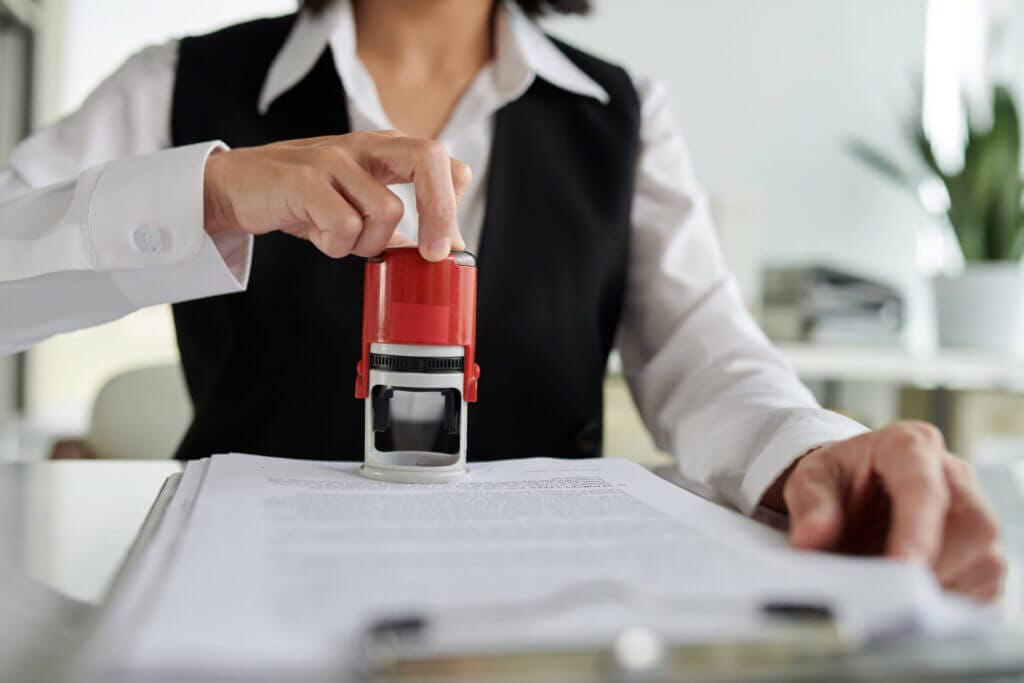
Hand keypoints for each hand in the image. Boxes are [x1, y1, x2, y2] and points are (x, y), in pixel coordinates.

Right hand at [202, 131, 471, 260]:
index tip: (449, 246)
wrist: (235, 186)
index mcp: (385, 150)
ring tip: (341, 240)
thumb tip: (439, 250)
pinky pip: (344, 225)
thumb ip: (395, 223)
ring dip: (368, 243)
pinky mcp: (304, 179)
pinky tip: (320, 238)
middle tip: (434, 255)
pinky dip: (337, 245)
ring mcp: (334, 158)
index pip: (442, 162)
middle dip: (440, 213)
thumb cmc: (302, 198)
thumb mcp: (355, 204)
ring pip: (386, 211)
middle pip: (428, 160)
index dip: (453, 203)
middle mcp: (366, 145)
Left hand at [762, 421, 1005, 601]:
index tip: (902, 565)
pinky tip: (910, 600)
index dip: (917, 530)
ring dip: (936, 588)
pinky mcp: (981, 553)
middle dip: (929, 566)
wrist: (854, 494)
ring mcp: (975, 514)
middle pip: (970, 526)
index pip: (924, 487)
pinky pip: (982, 587)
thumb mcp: (811, 479)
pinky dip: (945, 601)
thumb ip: (811, 504)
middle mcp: (954, 475)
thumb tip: (810, 537)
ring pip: (983, 561)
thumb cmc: (837, 480)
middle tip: (883, 590)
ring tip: (887, 592)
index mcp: (910, 446)